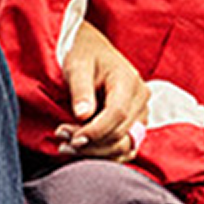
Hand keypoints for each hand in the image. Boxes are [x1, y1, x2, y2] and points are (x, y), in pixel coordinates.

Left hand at [56, 22, 148, 160]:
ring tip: (67, 147)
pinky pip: (125, 147)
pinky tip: (81, 150)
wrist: (92, 50)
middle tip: (62, 142)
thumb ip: (80, 90)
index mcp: (129, 81)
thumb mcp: (77, 66)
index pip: (118, 114)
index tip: (72, 138)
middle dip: (91, 143)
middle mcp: (140, 99)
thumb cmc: (83, 54)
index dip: (95, 131)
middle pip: (122, 134)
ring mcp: (140, 113)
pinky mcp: (134, 124)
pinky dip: (104, 153)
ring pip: (125, 145)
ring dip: (97, 152)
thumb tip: (82, 115)